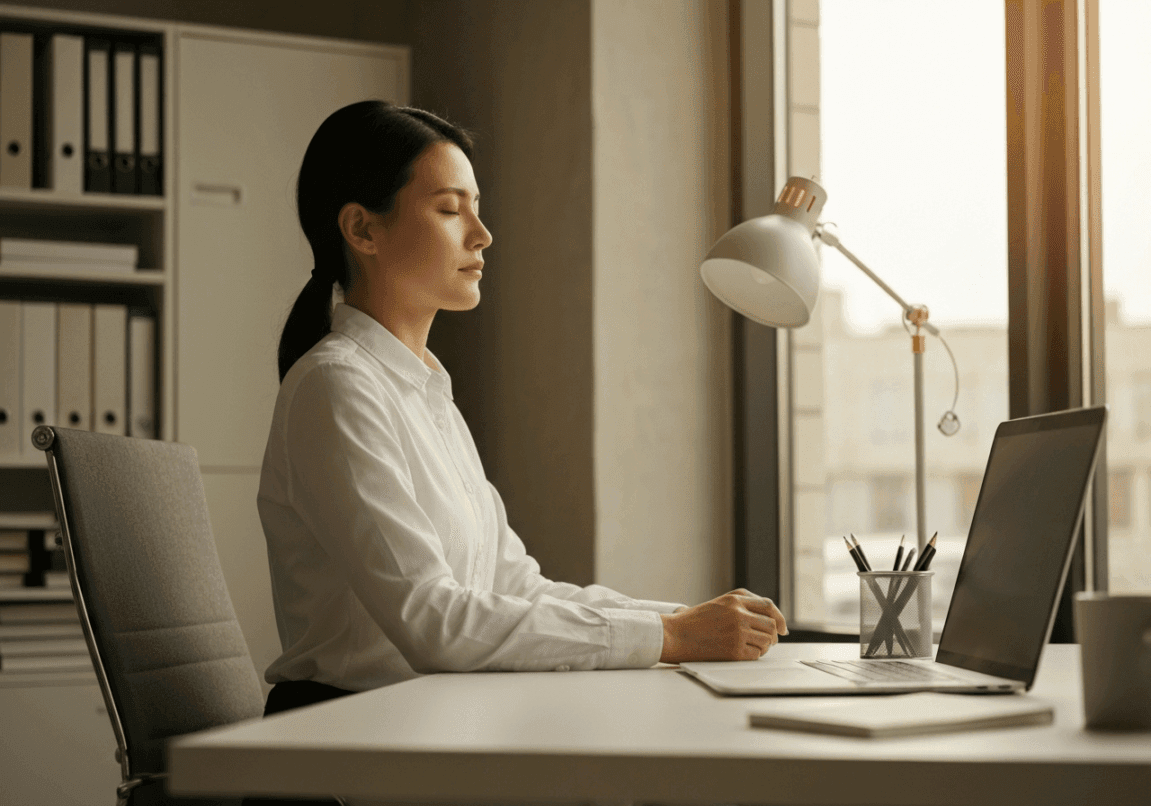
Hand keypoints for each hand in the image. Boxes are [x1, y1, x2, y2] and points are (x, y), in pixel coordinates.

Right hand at [659, 589, 788, 662]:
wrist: (676, 635)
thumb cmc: (696, 621)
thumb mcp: (720, 603)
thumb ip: (744, 604)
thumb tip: (773, 619)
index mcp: (735, 600)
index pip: (769, 606)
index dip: (780, 618)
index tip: (782, 628)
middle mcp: (738, 614)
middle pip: (771, 625)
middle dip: (772, 635)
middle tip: (767, 641)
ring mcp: (737, 633)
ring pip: (767, 641)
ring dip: (764, 646)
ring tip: (751, 646)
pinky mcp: (734, 651)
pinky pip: (757, 654)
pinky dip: (754, 655)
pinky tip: (744, 653)